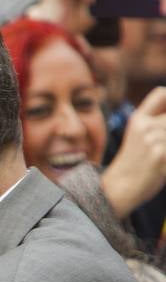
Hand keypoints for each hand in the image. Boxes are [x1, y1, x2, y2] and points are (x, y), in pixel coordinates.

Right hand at [101, 86, 165, 215]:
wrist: (120, 188)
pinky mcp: (160, 154)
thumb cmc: (135, 164)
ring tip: (162, 156)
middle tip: (162, 143)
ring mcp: (152, 139)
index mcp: (138, 119)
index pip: (161, 93)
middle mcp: (144, 126)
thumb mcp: (139, 137)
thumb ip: (156, 123)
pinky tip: (164, 165)